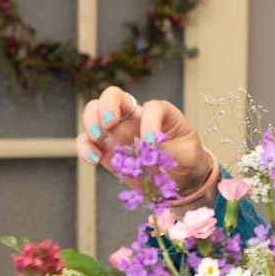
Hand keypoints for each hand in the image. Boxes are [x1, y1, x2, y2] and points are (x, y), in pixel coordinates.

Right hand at [76, 87, 211, 197]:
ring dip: (91, 120)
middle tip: (110, 123)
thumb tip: (150, 150)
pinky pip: (87, 143)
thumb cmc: (187, 159)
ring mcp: (118, 132)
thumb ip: (171, 150)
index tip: (152, 143)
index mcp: (160, 113)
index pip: (152, 108)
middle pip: (114, 95)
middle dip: (108, 105)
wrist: (180, 180)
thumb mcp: (189, 153)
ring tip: (98, 137)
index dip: (150, 122)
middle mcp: (136, 118)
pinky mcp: (107, 151)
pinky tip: (94, 159)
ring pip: (94, 112)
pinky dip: (85, 148)